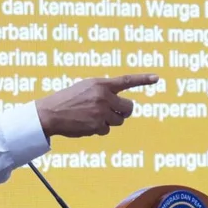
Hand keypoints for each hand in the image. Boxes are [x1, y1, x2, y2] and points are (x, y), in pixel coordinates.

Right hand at [35, 74, 157, 137]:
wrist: (50, 113)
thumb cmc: (67, 100)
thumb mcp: (85, 88)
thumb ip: (103, 91)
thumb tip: (120, 105)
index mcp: (101, 84)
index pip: (126, 80)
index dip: (143, 79)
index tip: (157, 77)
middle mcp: (103, 96)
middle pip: (128, 108)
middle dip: (123, 111)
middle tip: (114, 112)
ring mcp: (101, 112)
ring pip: (118, 121)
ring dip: (110, 121)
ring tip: (92, 117)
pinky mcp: (97, 125)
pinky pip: (106, 130)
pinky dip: (99, 129)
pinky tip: (86, 124)